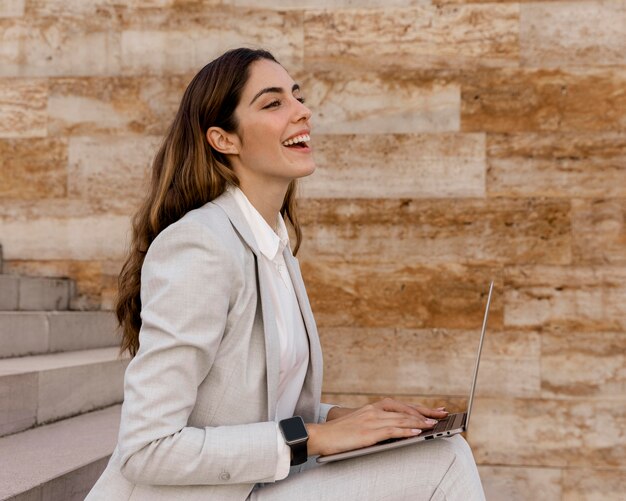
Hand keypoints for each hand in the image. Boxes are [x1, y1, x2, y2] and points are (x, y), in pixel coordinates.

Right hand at [308, 398, 448, 456]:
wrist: (321, 436)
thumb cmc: (340, 434)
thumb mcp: (361, 425)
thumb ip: (378, 425)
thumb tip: (400, 431)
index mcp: (372, 407)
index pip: (401, 406)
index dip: (420, 408)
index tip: (435, 410)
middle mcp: (373, 410)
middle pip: (404, 410)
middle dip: (425, 412)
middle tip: (442, 415)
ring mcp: (370, 420)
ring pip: (400, 418)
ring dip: (419, 421)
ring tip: (433, 424)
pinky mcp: (367, 432)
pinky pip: (390, 430)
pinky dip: (405, 430)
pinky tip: (416, 432)